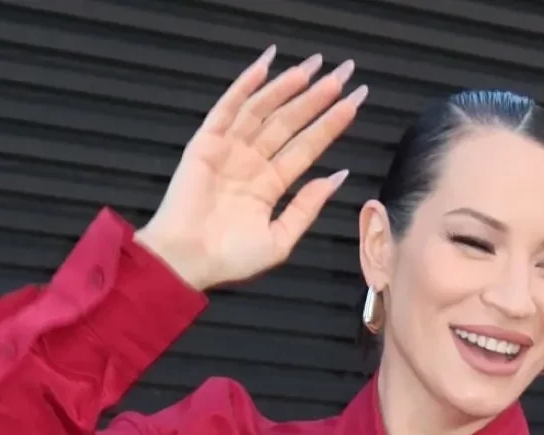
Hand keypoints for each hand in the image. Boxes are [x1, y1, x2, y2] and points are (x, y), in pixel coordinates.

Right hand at [135, 48, 366, 292]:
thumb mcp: (280, 240)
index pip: (307, 146)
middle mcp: (253, 161)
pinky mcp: (207, 142)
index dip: (331, 123)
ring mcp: (230, 148)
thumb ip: (306, 208)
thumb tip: (338, 176)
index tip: (356, 99)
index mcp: (271, 184)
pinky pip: (228, 107)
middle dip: (317, 96)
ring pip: (264, 109)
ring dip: (287, 86)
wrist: (187, 261)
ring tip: (314, 66)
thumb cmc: (230, 259)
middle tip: (344, 71)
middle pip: (290, 121)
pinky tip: (267, 64)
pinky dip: (246, 85)